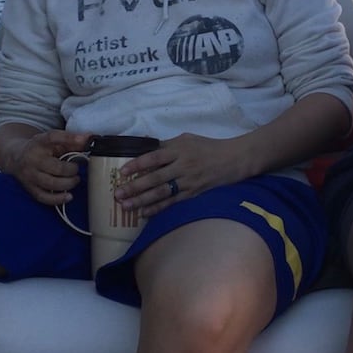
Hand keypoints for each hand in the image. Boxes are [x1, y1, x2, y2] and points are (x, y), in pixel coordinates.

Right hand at [0, 130, 92, 205]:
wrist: (15, 156)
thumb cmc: (40, 148)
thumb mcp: (54, 140)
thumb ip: (72, 140)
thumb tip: (90, 139)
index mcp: (39, 142)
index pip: (53, 137)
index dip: (71, 138)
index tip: (85, 141)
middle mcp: (32, 159)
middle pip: (56, 167)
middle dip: (72, 170)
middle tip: (76, 168)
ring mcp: (29, 175)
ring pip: (51, 183)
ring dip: (68, 183)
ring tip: (75, 179)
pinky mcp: (29, 188)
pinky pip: (44, 197)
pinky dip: (58, 199)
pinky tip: (69, 196)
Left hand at [113, 133, 250, 217]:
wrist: (234, 159)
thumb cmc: (208, 147)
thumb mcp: (188, 139)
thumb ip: (167, 145)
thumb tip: (145, 149)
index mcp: (180, 149)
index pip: (154, 157)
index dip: (137, 165)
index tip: (122, 172)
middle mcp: (183, 165)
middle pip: (155, 178)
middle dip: (134, 187)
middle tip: (118, 194)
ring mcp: (189, 181)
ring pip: (162, 192)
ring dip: (142, 200)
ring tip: (126, 206)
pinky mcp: (194, 193)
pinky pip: (172, 202)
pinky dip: (158, 208)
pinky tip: (144, 213)